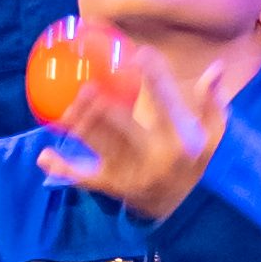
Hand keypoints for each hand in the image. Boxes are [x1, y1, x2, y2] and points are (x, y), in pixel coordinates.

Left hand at [35, 35, 229, 224]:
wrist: (179, 208)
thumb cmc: (192, 159)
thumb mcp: (213, 134)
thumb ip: (212, 101)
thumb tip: (216, 68)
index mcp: (180, 141)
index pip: (167, 104)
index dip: (155, 77)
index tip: (142, 52)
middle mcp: (153, 158)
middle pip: (124, 129)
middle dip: (104, 108)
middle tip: (89, 86)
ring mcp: (129, 174)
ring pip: (99, 147)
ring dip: (79, 126)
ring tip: (65, 110)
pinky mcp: (110, 185)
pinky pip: (83, 177)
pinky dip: (62, 168)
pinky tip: (45, 156)